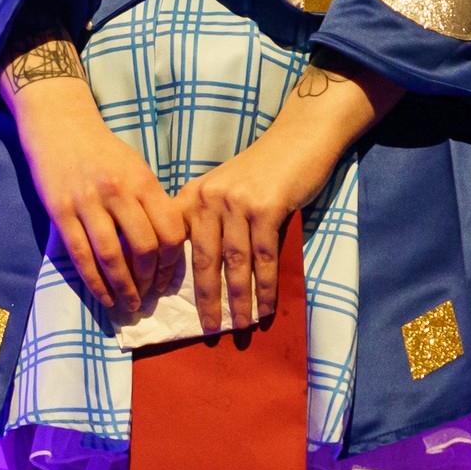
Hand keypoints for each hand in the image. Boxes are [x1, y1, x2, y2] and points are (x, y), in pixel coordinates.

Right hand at [16, 90, 184, 312]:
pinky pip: (81, 255)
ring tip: (130, 305)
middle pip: (145, 247)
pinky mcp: (60, 211)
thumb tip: (168, 245)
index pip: (171, 230)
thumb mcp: (137, 167)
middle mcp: (118, 191)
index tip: (169, 279)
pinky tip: (104, 297)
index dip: (173, 262)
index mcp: (143, 181)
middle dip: (150, 280)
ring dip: (124, 288)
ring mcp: (87, 202)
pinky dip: (95, 282)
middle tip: (150, 296)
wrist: (60, 124)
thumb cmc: (104, 150)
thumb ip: (152, 201)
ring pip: (112, 256)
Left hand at [176, 50, 404, 332]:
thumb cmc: (264, 169)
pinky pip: (264, 258)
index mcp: (194, 195)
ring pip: (235, 263)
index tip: (170, 306)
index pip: (177, 243)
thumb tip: (202, 271)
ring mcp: (237, 202)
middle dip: (207, 299)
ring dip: (239, 300)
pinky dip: (266, 287)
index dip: (173, 277)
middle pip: (204, 260)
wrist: (300, 138)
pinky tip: (267, 307)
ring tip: (241, 327)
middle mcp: (209, 197)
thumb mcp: (225, 188)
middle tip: (208, 330)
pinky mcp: (266, 208)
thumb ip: (210, 219)